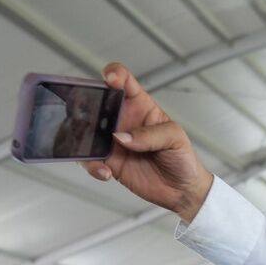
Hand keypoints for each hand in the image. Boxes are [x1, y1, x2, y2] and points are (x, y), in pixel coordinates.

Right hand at [85, 63, 215, 220]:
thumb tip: (122, 137)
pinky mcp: (109, 162)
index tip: (111, 79)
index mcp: (140, 106)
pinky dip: (92, 165)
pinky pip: (91, 160)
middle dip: (87, 103)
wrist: (182, 189)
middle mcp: (123, 120)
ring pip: (87, 132)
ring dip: (83, 137)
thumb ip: (151, 135)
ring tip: (92, 148)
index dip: (115, 75)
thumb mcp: (175, 138)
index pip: (124, 82)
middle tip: (88, 113)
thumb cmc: (182, 157)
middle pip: (97, 103)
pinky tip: (105, 171)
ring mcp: (113, 141)